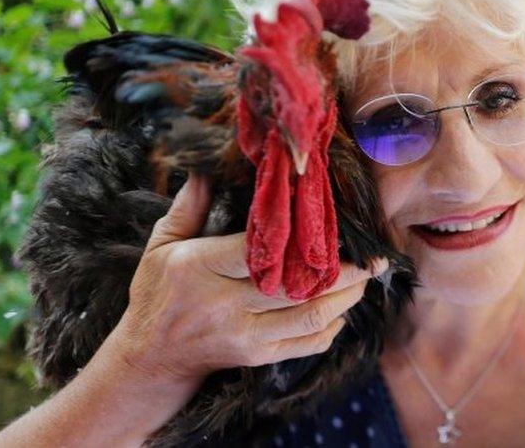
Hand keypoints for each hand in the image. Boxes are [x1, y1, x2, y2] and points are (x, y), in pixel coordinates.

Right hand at [108, 171, 387, 386]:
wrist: (150, 357)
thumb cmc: (157, 293)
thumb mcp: (161, 244)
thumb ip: (189, 206)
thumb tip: (207, 167)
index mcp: (202, 267)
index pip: (260, 248)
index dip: (302, 238)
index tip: (334, 224)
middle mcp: (225, 303)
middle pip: (297, 285)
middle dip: (345, 272)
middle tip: (374, 257)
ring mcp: (244, 334)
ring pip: (310, 316)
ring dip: (347, 298)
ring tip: (367, 279)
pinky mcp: (257, 357)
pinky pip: (305, 344)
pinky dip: (331, 328)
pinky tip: (343, 310)